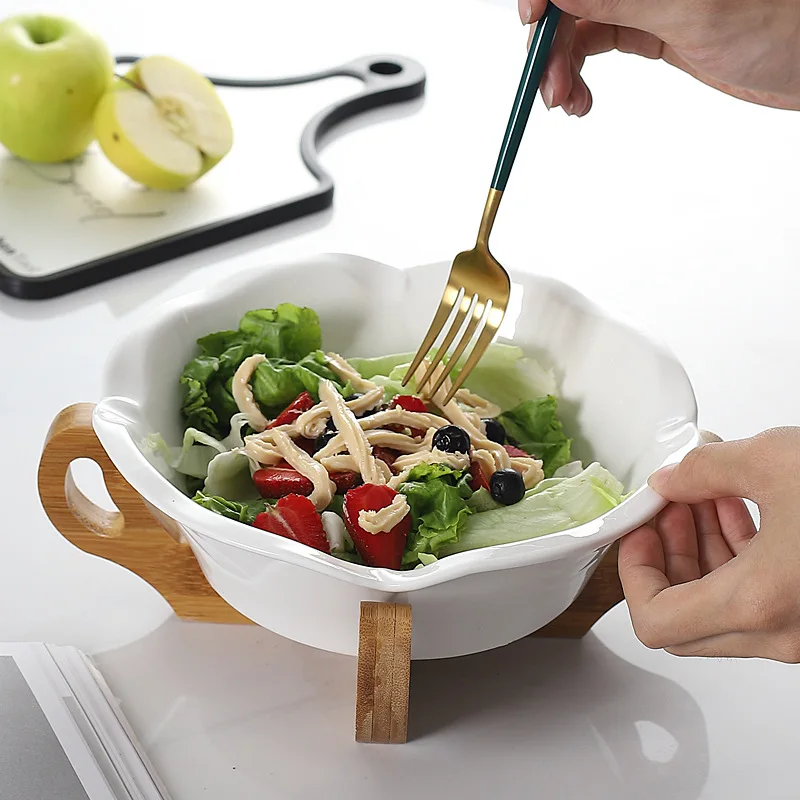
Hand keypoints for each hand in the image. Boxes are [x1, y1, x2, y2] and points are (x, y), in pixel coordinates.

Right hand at [518, 0, 799, 115]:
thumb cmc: (782, 27)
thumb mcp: (694, 13)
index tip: (532, 21)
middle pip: (570, 0)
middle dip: (550, 43)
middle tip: (549, 89)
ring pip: (578, 24)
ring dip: (560, 67)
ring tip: (568, 104)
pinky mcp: (650, 28)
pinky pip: (597, 44)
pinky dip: (578, 74)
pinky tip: (581, 99)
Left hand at [618, 428, 799, 661]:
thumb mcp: (777, 460)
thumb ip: (704, 470)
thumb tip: (671, 477)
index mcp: (761, 604)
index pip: (655, 620)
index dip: (633, 572)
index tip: (638, 531)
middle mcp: (782, 633)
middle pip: (683, 616)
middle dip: (667, 555)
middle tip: (667, 506)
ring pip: (720, 608)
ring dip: (700, 551)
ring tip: (702, 495)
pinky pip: (757, 600)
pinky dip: (737, 558)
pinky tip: (738, 508)